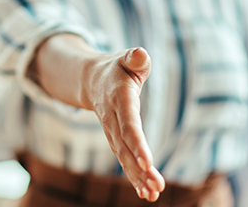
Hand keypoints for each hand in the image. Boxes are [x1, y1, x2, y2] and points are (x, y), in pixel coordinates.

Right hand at [81, 47, 166, 201]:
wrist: (92, 80)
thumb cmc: (118, 68)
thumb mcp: (127, 58)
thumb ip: (135, 58)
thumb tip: (140, 54)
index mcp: (119, 99)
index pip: (128, 124)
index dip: (137, 143)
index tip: (148, 162)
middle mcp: (113, 119)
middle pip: (126, 147)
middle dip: (140, 168)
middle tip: (156, 186)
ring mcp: (112, 132)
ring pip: (124, 157)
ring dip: (137, 177)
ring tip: (153, 194)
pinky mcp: (116, 140)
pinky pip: (124, 160)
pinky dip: (134, 177)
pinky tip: (146, 192)